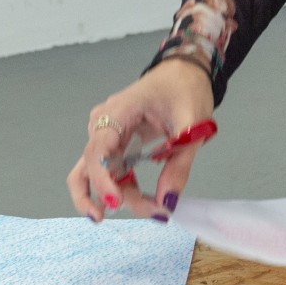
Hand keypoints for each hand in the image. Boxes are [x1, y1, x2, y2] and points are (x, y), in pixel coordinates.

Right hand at [66, 59, 213, 222]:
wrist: (184, 73)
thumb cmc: (186, 89)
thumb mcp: (193, 125)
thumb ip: (179, 164)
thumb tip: (166, 201)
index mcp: (118, 111)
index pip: (98, 150)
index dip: (102, 179)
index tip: (116, 203)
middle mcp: (102, 124)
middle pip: (92, 168)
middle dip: (115, 196)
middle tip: (153, 211)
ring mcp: (105, 134)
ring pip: (95, 174)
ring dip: (117, 196)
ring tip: (151, 209)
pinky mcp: (113, 144)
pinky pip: (108, 171)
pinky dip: (122, 188)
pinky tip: (143, 200)